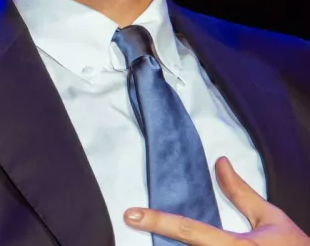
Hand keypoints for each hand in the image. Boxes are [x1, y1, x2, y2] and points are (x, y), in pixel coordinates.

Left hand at [124, 157, 308, 244]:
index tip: (132, 214)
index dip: (158, 221)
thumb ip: (240, 192)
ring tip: (154, 228)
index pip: (189, 231)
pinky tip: (173, 242)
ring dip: (171, 245)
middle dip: (160, 236)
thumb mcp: (269, 217)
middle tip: (137, 220)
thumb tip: (220, 164)